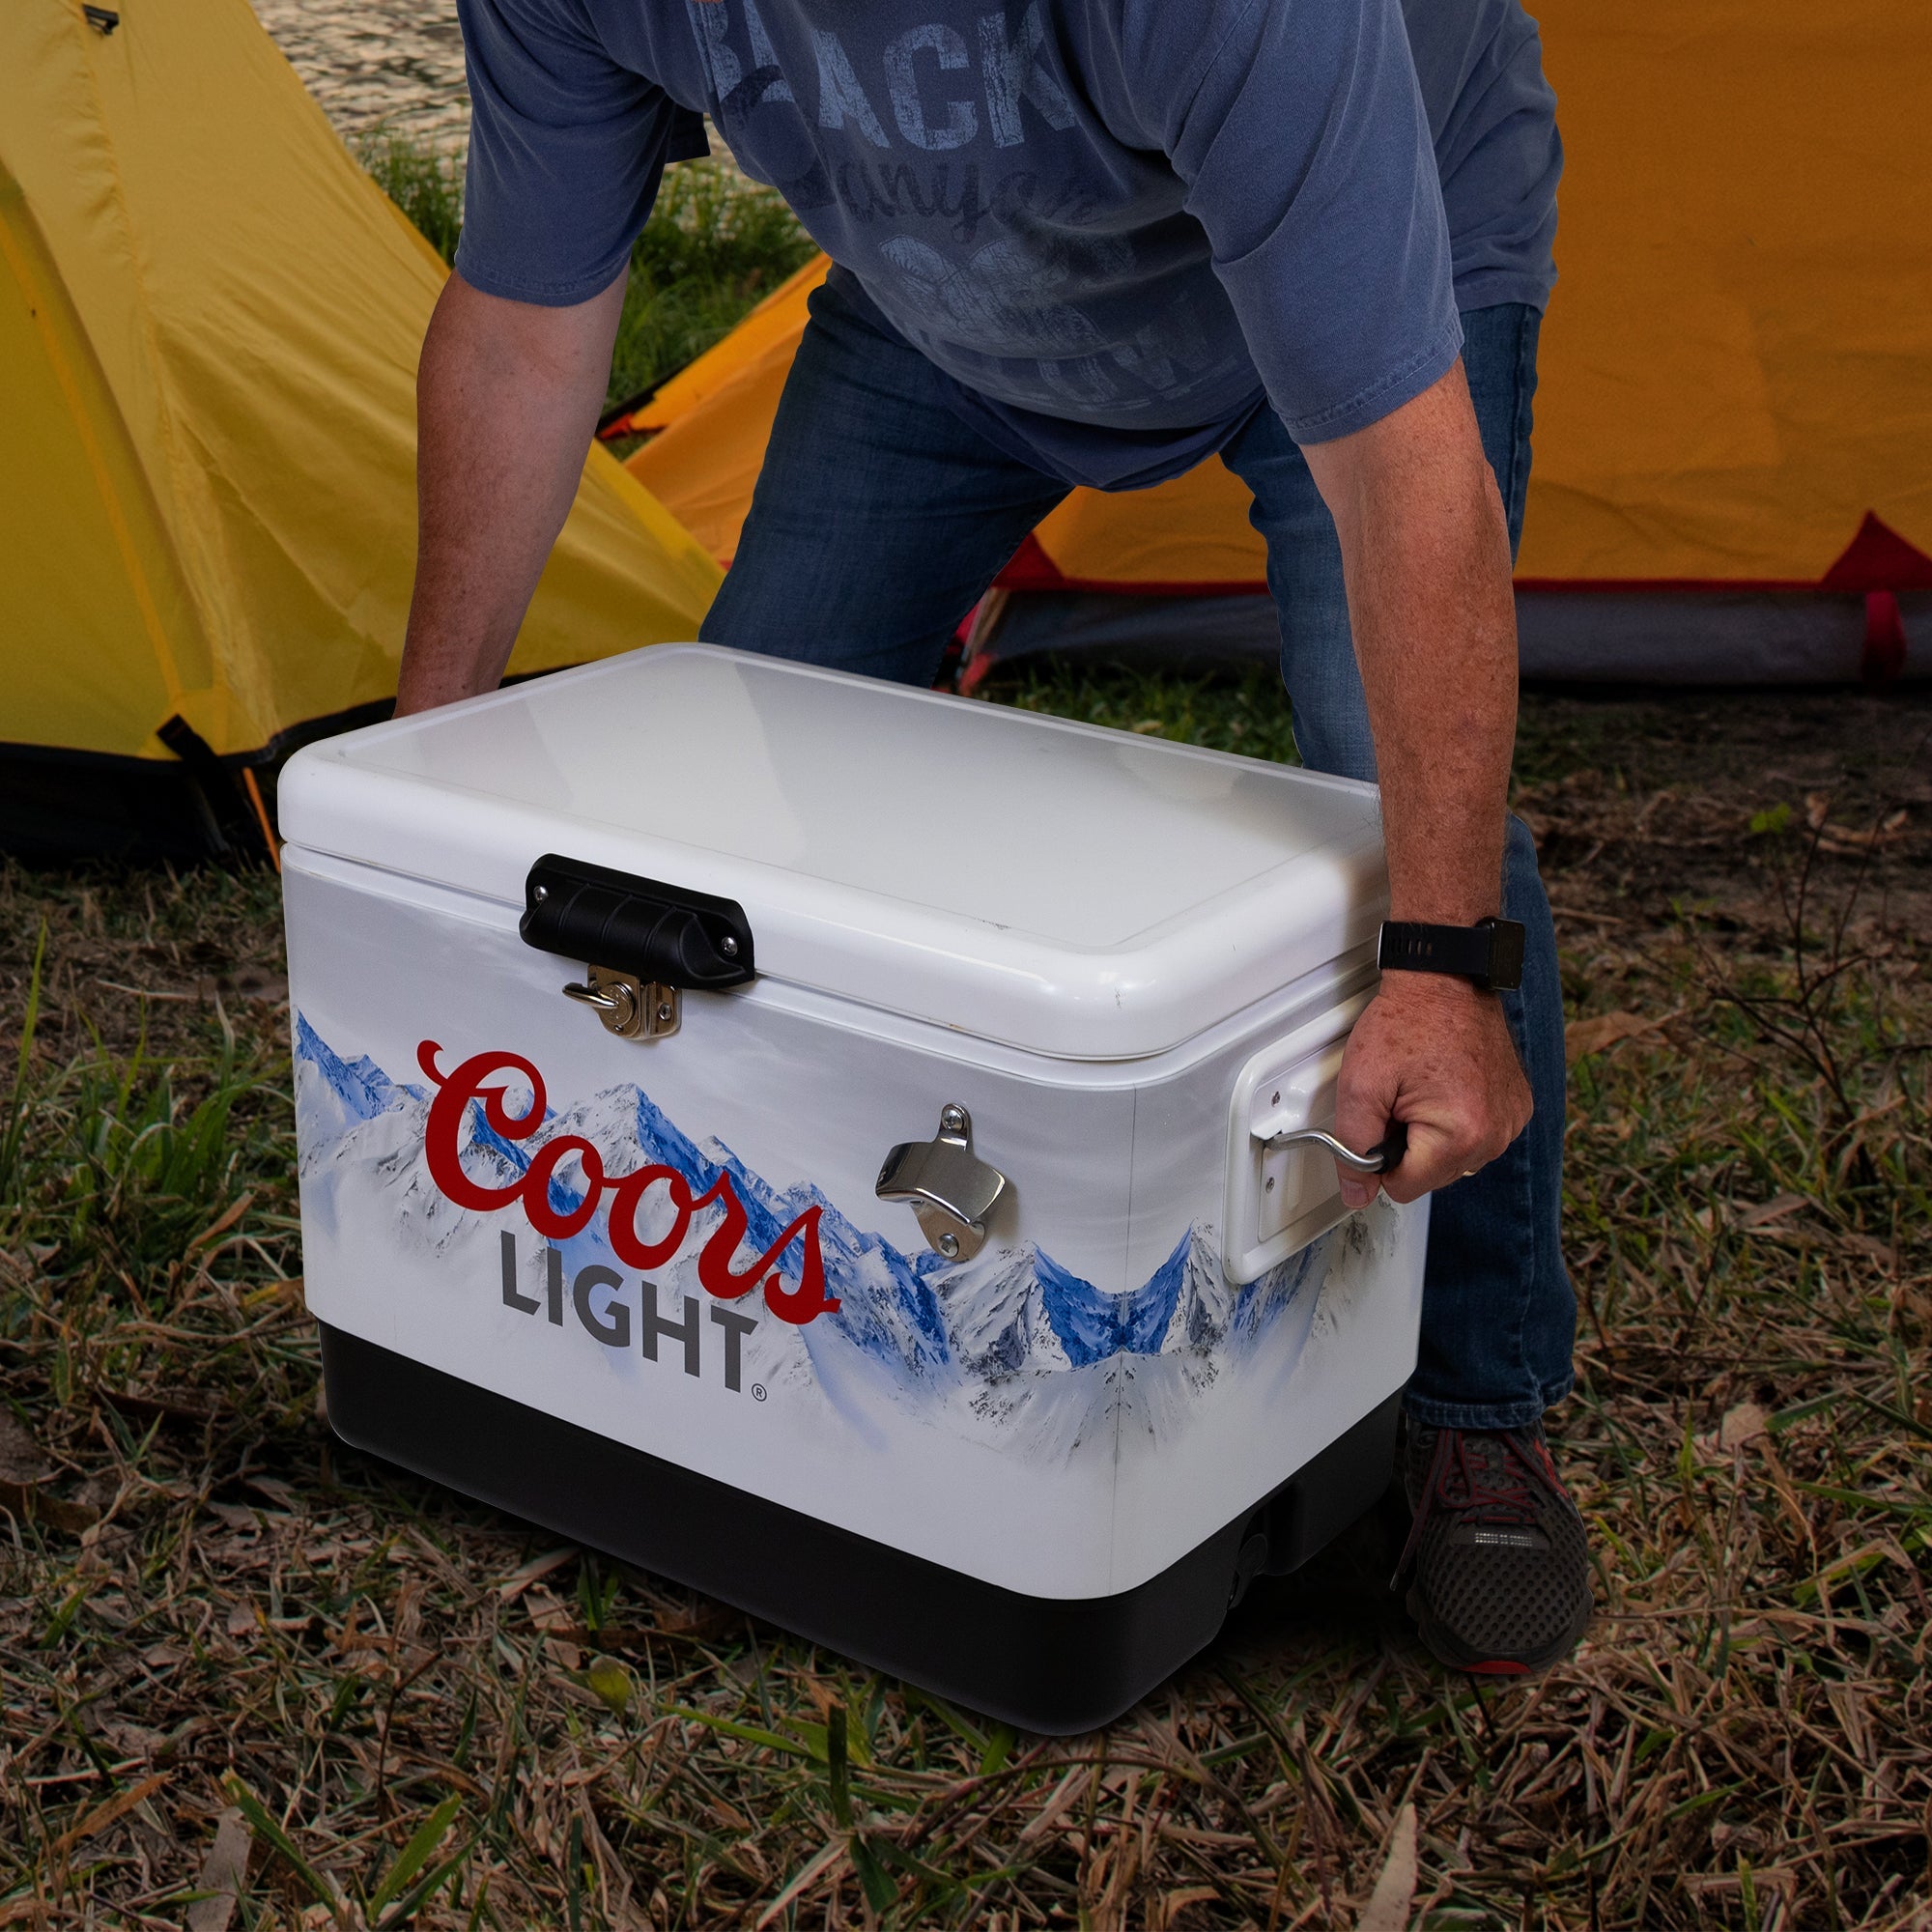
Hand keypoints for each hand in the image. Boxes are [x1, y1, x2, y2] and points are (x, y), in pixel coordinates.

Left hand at [1331, 974, 1530, 1208]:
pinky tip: (1446, 1087)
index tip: (1382, 1120)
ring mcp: (1511, 1120)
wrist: (1445, 979)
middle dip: (1409, 1145)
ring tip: (1424, 1089)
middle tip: (1402, 1097)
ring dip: (1433, 1135)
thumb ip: (1353, 1147)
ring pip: (1454, 1160)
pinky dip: (1457, 1121)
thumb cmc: (1408, 1021)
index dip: (1380, 1159)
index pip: (1404, 1188)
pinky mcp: (1517, 1106)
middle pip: (1432, 1176)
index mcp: (1461, 1135)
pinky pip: (1477, 1136)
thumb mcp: (1360, 1085)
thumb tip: (1357, 1191)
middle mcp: (1496, 1134)